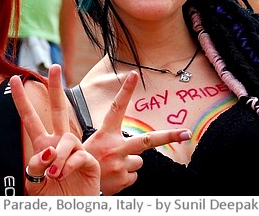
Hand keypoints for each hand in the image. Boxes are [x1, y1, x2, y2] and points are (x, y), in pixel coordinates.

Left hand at [9, 65, 99, 195]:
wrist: (67, 211)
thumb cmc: (50, 198)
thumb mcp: (33, 182)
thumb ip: (35, 165)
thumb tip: (48, 151)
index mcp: (42, 146)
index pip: (30, 118)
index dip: (21, 99)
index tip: (14, 80)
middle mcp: (58, 144)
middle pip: (58, 109)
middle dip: (56, 87)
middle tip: (55, 66)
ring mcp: (74, 151)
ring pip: (67, 139)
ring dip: (58, 156)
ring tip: (54, 174)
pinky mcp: (88, 161)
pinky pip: (78, 154)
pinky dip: (68, 165)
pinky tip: (64, 175)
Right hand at [84, 70, 191, 194]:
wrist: (73, 184)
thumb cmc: (82, 160)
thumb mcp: (89, 143)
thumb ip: (110, 140)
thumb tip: (132, 147)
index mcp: (105, 134)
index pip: (116, 108)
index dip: (125, 91)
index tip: (134, 75)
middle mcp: (115, 148)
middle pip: (148, 140)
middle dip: (169, 136)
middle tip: (185, 132)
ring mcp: (120, 164)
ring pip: (138, 161)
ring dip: (129, 163)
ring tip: (111, 166)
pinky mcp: (124, 179)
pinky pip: (133, 175)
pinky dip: (125, 176)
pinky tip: (112, 176)